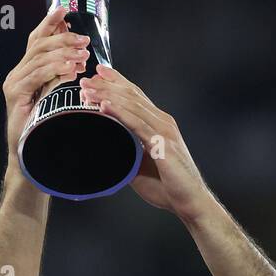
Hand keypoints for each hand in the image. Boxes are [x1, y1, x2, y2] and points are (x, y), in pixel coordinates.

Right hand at [2, 5, 89, 168]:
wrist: (30, 157)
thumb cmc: (45, 130)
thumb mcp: (55, 96)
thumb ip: (60, 76)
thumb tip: (77, 56)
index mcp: (25, 71)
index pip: (37, 40)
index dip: (50, 23)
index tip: (64, 10)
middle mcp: (16, 74)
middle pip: (39, 45)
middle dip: (64, 38)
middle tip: (85, 41)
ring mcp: (14, 83)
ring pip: (40, 57)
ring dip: (64, 54)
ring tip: (83, 56)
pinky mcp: (15, 94)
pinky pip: (37, 75)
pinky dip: (56, 70)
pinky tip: (72, 70)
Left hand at [79, 66, 211, 218]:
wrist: (190, 202)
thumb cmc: (168, 187)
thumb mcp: (140, 166)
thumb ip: (126, 154)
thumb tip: (105, 152)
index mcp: (159, 124)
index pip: (136, 96)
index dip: (117, 81)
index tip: (98, 72)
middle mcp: (163, 122)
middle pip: (132, 96)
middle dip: (107, 85)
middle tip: (85, 79)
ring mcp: (164, 131)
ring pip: (132, 106)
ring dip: (108, 95)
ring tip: (88, 90)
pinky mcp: (163, 144)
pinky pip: (137, 125)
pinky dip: (120, 113)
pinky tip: (104, 106)